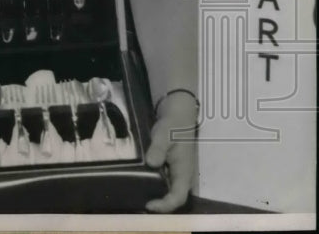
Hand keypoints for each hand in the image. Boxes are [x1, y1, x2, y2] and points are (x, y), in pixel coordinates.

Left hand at [145, 92, 197, 212]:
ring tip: (137, 198)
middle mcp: (182, 177)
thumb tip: (152, 163)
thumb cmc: (172, 126)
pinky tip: (140, 184)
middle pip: (174, 198)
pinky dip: (154, 187)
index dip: (165, 205)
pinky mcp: (171, 169)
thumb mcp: (163, 135)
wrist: (177, 116)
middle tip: (140, 205)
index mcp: (184, 172)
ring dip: (156, 196)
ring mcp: (177, 173)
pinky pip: (164, 183)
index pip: (178, 197)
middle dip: (159, 205)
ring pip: (169, 192)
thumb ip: (158, 149)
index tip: (149, 206)